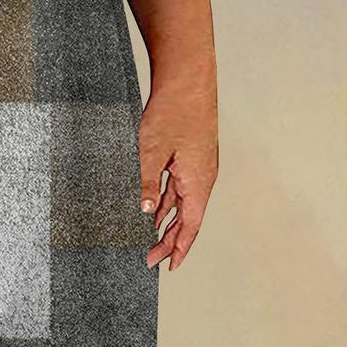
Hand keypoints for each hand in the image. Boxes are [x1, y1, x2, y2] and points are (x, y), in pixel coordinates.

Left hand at [139, 71, 217, 270]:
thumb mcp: (152, 148)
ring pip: (181, 203)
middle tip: (150, 258)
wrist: (187, 80)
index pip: (190, 226)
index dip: (179, 248)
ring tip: (148, 240)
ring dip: (167, 221)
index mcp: (198, 181)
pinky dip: (166, 199)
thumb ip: (148, 181)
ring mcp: (196, 167)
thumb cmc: (173, 112)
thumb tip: (146, 212)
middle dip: (169, 241)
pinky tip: (153, 207)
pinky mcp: (188, 156)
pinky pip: (177, 186)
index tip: (169, 266)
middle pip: (187, 219)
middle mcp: (201, 178)